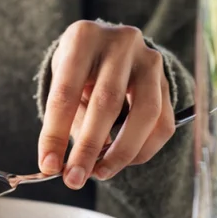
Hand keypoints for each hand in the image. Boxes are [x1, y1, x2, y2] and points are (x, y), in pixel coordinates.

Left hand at [37, 20, 175, 188]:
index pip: (65, 93)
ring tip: (100, 173)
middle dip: (88, 148)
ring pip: (145, 113)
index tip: (48, 165)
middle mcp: (121, 43)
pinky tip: (123, 161)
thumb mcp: (62, 81)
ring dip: (121, 152)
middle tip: (74, 178)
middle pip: (106, 103)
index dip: (55, 134)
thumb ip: (65, 118)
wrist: (109, 46)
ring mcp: (149, 60)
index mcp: (84, 39)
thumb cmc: (79, 68)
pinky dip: (143, 149)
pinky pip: (162, 123)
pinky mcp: (167, 81)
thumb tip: (60, 165)